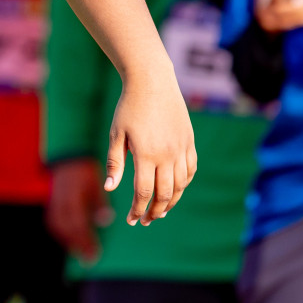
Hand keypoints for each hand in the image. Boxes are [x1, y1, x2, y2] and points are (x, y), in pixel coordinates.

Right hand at [47, 158, 112, 262]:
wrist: (69, 157)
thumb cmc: (85, 171)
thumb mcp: (96, 184)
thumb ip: (100, 202)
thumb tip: (105, 220)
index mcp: (73, 198)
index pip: (78, 224)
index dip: (85, 240)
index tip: (94, 254)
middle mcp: (61, 202)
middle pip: (67, 229)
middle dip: (78, 245)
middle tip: (88, 259)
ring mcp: (55, 202)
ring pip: (58, 226)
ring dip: (68, 241)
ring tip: (79, 253)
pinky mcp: (53, 201)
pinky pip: (53, 220)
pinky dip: (60, 232)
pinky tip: (69, 239)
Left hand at [107, 68, 196, 225]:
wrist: (152, 82)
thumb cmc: (128, 107)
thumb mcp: (116, 133)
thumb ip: (115, 162)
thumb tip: (111, 189)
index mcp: (147, 154)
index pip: (144, 193)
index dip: (138, 210)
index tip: (132, 220)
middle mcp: (167, 155)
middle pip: (164, 194)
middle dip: (155, 211)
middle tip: (146, 221)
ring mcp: (181, 149)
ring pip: (181, 185)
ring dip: (171, 201)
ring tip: (161, 211)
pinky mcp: (189, 142)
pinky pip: (190, 170)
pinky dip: (184, 183)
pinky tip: (176, 189)